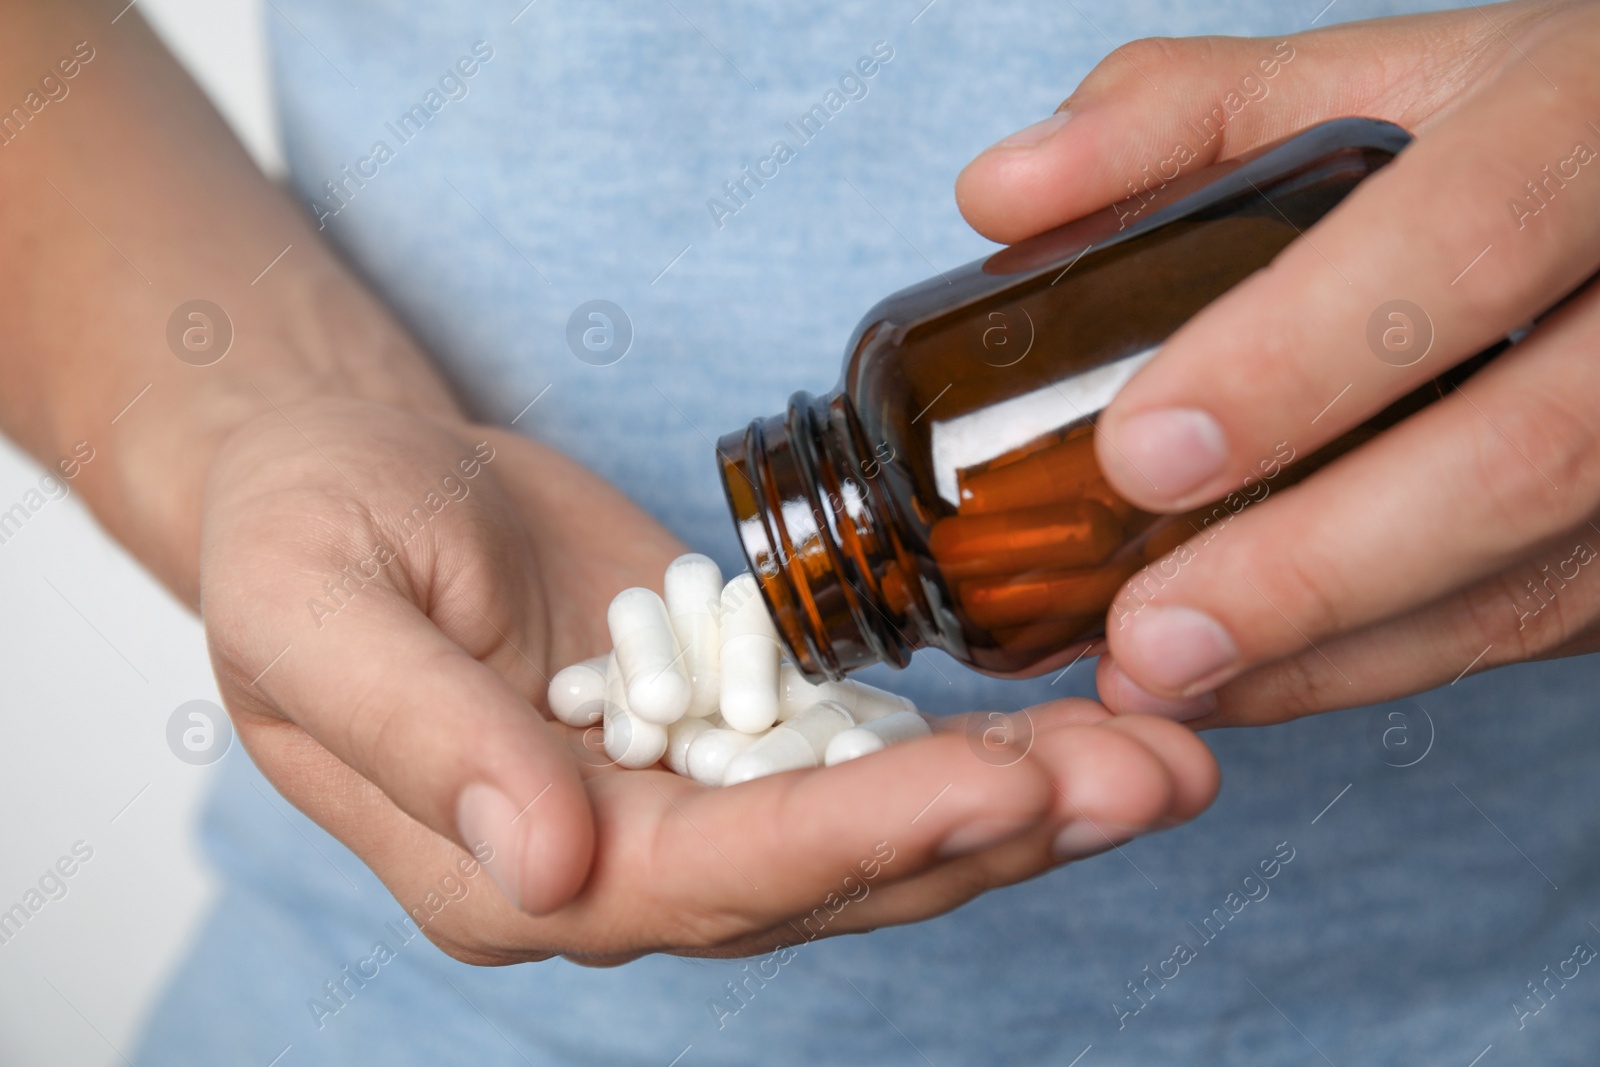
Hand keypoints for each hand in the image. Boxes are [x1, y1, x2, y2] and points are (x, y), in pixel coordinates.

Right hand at [201, 398, 1218, 963]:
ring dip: (1021, 802)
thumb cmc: (307, 528)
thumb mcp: (314, 610)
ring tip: (1163, 758)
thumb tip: (546, 867)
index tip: (992, 791)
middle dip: (991, 831)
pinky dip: (972, 749)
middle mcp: (614, 864)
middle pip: (828, 876)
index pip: (705, 879)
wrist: (346, 478)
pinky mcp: (734, 734)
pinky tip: (1078, 726)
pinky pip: (866, 760)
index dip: (851, 844)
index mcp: (507, 865)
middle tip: (1151, 774)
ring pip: (873, 832)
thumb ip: (419, 737)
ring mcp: (685, 805)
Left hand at [955, 0, 1599, 726]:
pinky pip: (1531, 625)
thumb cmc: (1509, 134)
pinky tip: (1247, 681)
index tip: (1140, 453)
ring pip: (1535, 577)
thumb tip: (998, 194)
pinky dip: (1376, 669)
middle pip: (1521, 452)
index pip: (1462, 246)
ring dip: (1333, 654)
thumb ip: (1180, 117)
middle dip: (1312, 564)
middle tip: (1143, 633)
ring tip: (1162, 678)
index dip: (1299, 359)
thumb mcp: (1367, 80)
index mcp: (1583, 128)